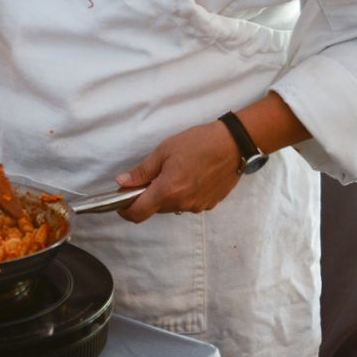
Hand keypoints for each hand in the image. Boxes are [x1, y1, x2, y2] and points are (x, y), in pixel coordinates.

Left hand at [115, 121, 241, 222]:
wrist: (234, 144)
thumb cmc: (199, 142)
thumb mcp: (165, 151)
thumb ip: (142, 171)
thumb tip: (122, 183)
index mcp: (168, 190)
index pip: (138, 213)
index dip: (125, 210)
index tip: (121, 200)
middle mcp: (182, 204)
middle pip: (155, 209)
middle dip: (147, 197)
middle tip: (151, 176)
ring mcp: (197, 207)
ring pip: (172, 207)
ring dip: (167, 195)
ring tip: (175, 172)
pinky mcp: (209, 205)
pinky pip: (188, 204)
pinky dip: (183, 194)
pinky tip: (191, 176)